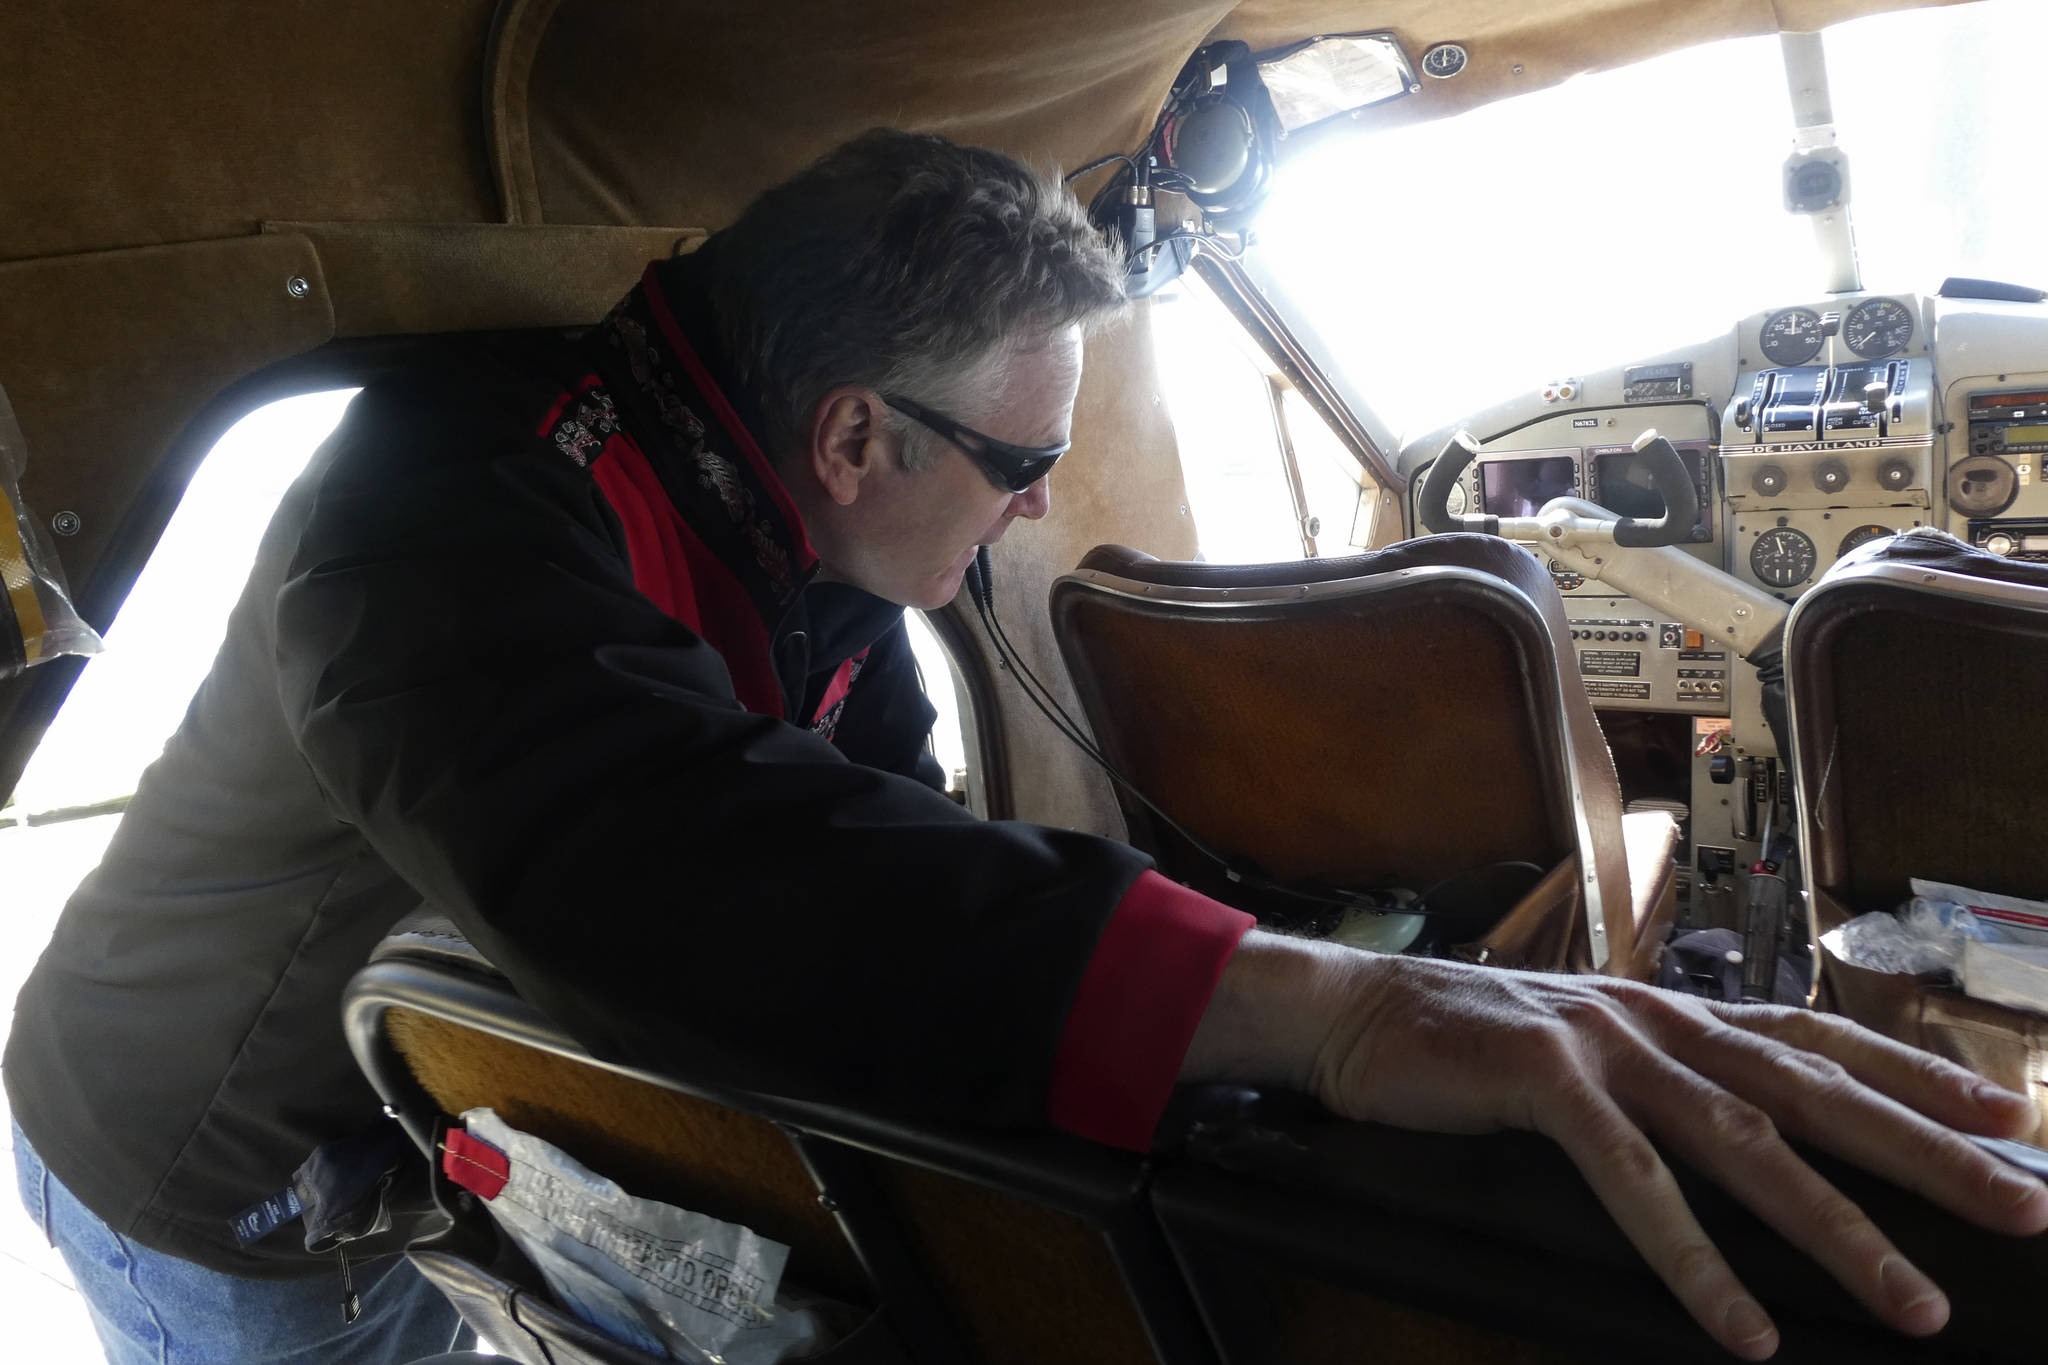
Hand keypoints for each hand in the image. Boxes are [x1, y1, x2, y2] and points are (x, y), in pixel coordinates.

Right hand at [1183, 934, 2047, 1358]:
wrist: (1350, 1012)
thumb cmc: (1463, 1043)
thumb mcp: (1580, 1047)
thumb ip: (1656, 1076)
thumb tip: (1729, 1130)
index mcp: (1671, 1012)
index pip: (1819, 1039)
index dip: (1915, 1075)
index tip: (2009, 1113)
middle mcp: (1657, 1020)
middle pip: (1814, 1090)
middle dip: (1926, 1152)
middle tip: (2022, 1207)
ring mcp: (1603, 1048)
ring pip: (1745, 1141)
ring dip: (1838, 1229)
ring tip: (1914, 1303)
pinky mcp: (1543, 1084)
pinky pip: (1635, 1183)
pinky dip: (1695, 1260)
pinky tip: (1745, 1327)